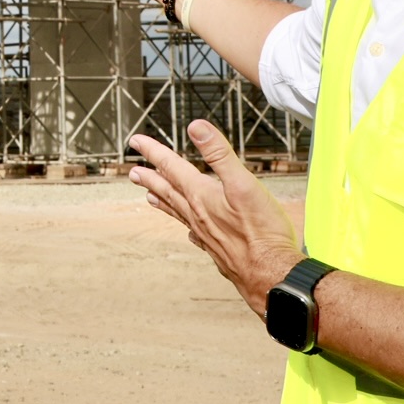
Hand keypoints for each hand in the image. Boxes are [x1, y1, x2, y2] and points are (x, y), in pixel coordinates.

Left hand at [129, 124, 301, 317]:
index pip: (172, 167)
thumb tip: (196, 128)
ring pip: (178, 212)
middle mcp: (198, 215)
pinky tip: (189, 230)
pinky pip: (194, 232)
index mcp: (202, 196)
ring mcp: (206, 234)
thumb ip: (219, 154)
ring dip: (162, 200)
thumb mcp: (243, 183)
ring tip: (149, 196)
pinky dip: (186, 225)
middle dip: (151, 176)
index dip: (153, 151)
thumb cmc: (261, 232)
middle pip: (168, 191)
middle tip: (134, 171)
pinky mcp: (217, 249)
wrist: (270, 275)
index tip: (137, 141)